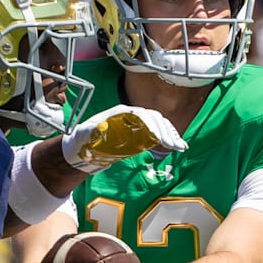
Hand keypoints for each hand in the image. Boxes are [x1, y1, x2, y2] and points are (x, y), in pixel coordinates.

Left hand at [61, 105, 186, 171]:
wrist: (83, 148)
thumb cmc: (82, 141)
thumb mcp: (82, 136)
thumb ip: (89, 131)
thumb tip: (99, 127)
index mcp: (119, 114)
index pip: (142, 115)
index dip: (153, 126)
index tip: (161, 140)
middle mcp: (130, 116)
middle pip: (154, 118)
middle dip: (166, 131)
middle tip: (175, 146)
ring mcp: (135, 125)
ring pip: (158, 125)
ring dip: (170, 135)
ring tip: (180, 147)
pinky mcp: (138, 134)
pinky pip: (157, 133)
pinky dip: (168, 139)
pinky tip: (177, 147)